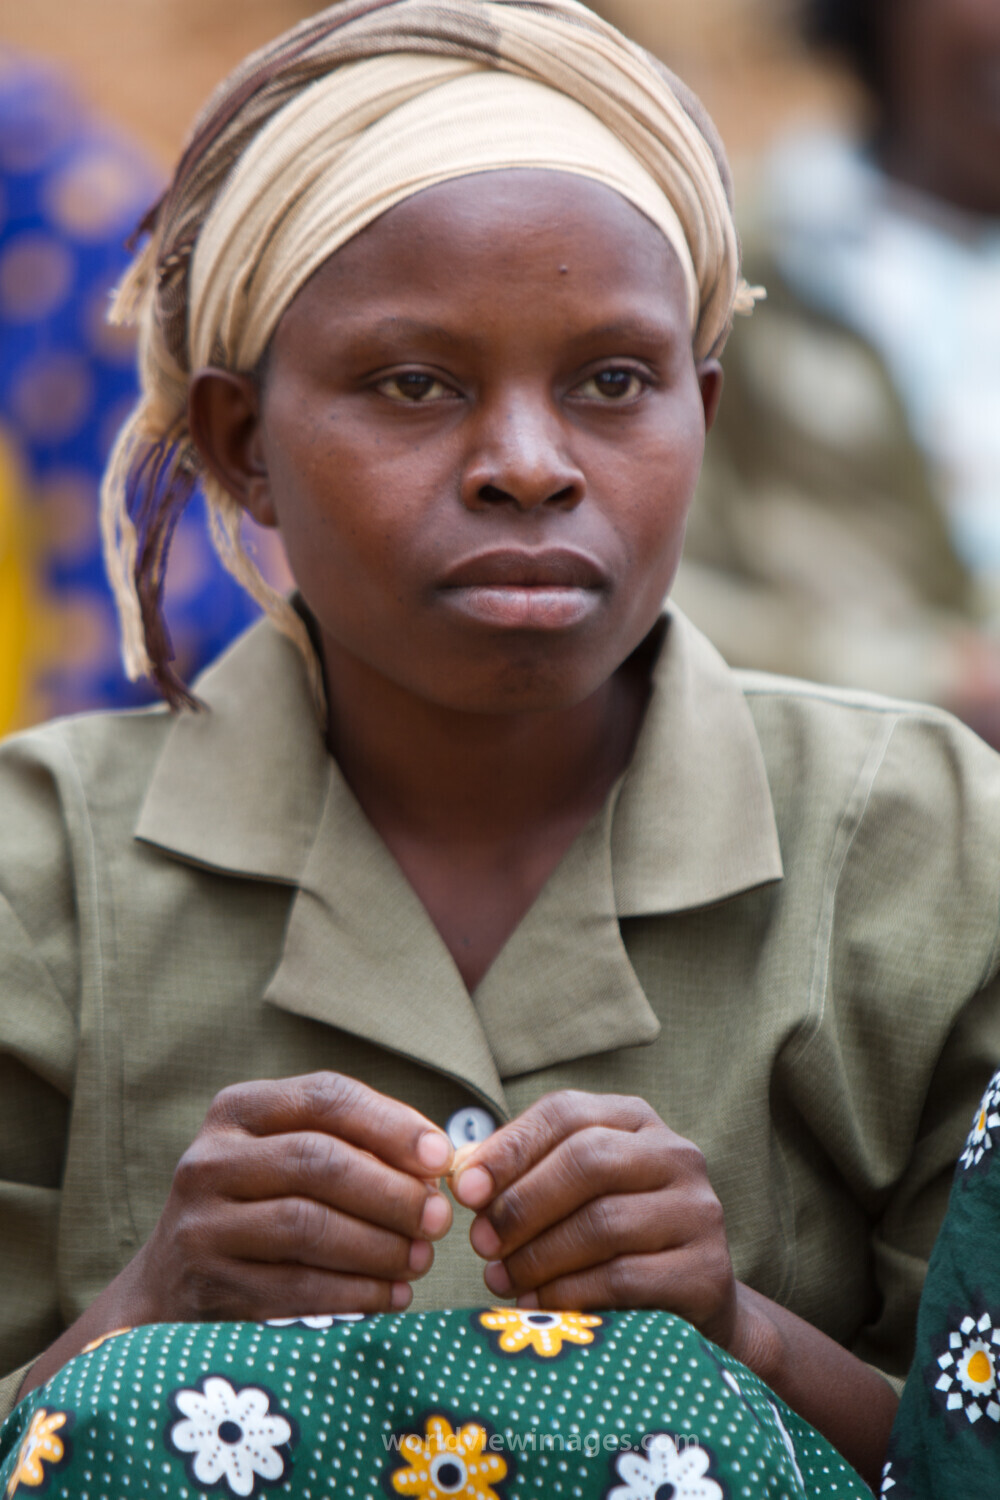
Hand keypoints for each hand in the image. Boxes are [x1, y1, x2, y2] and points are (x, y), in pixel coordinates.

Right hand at [116, 1072, 454, 1324]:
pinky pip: (296, 1288)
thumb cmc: (258, 1208)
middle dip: (391, 1191)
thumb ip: (355, 1147)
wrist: (169, 1286)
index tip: (443, 1157)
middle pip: (318, 1161)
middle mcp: (210, 1158)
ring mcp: (201, 1223)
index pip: (325, 1096)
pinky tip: (391, 1296)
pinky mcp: (207, 1285)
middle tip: (438, 1219)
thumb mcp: (288, 1158)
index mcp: (239, 1109)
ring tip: (420, 1260)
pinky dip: (355, 1292)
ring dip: (378, 1245)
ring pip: (307, 1225)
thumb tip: (437, 1164)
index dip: (392, 1124)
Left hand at [451, 1090, 738, 1348]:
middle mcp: (675, 1154)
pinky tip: (539, 1303)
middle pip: (587, 1161)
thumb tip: (462, 1175)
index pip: (565, 1113)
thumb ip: (522, 1175)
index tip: (463, 1189)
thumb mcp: (571, 1194)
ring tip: (499, 1279)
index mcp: (635, 1120)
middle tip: (480, 1243)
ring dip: (538, 1256)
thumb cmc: (613, 1238)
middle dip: (521, 1204)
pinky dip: (569, 1293)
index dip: (509, 1149)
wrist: (691, 1301)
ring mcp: (698, 1210)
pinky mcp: (706, 1271)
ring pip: (602, 1222)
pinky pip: (623, 1278)